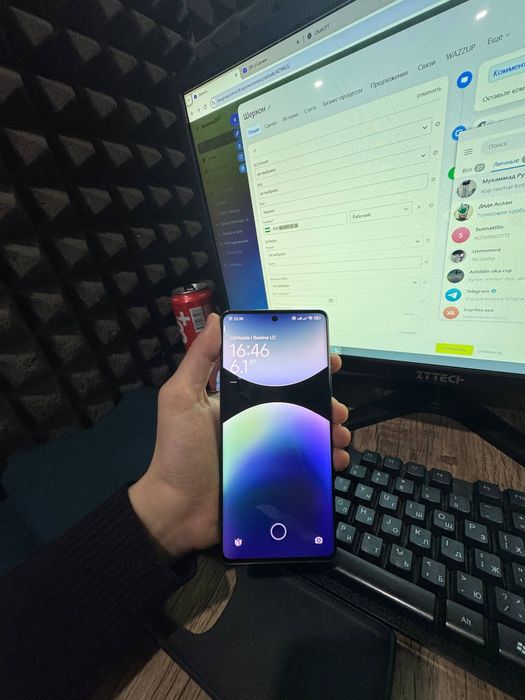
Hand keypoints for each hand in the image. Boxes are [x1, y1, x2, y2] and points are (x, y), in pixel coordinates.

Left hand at [129, 313, 350, 558]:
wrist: (177, 511)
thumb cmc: (177, 451)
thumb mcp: (181, 398)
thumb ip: (198, 360)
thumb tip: (218, 319)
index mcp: (238, 400)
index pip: (276, 375)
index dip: (302, 366)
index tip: (326, 360)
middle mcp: (256, 421)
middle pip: (300, 404)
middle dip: (325, 401)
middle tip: (337, 408)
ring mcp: (268, 450)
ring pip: (309, 434)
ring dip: (330, 430)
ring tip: (339, 435)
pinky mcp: (275, 477)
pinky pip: (307, 466)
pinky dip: (326, 461)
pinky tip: (336, 460)